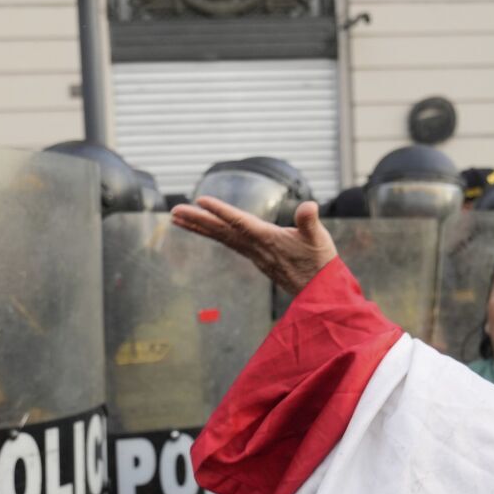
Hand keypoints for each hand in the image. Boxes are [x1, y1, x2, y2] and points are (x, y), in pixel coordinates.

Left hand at [171, 197, 336, 294]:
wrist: (317, 292)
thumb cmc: (320, 263)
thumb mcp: (318, 239)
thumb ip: (310, 222)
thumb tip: (308, 207)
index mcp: (268, 240)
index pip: (241, 223)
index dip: (222, 212)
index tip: (201, 201)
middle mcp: (255, 248)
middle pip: (222, 231)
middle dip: (198, 220)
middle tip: (174, 211)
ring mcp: (253, 253)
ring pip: (221, 237)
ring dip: (198, 226)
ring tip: (176, 217)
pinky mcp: (254, 256)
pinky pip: (227, 241)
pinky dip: (212, 232)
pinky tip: (202, 227)